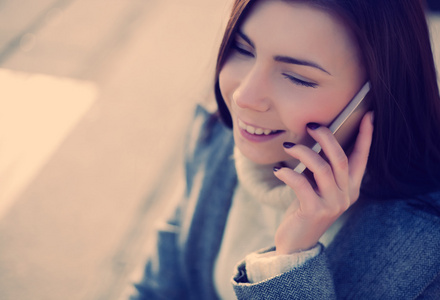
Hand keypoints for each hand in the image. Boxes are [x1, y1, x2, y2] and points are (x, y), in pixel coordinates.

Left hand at [273, 112, 373, 254]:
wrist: (297, 242)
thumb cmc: (305, 208)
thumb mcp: (317, 186)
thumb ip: (321, 169)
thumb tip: (314, 140)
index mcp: (350, 187)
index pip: (361, 157)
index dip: (365, 136)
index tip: (368, 115)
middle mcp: (346, 195)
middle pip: (340, 158)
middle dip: (326, 137)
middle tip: (311, 125)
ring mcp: (333, 204)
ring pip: (322, 168)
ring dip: (303, 152)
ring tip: (288, 146)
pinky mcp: (315, 211)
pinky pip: (302, 184)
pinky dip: (288, 173)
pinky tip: (278, 169)